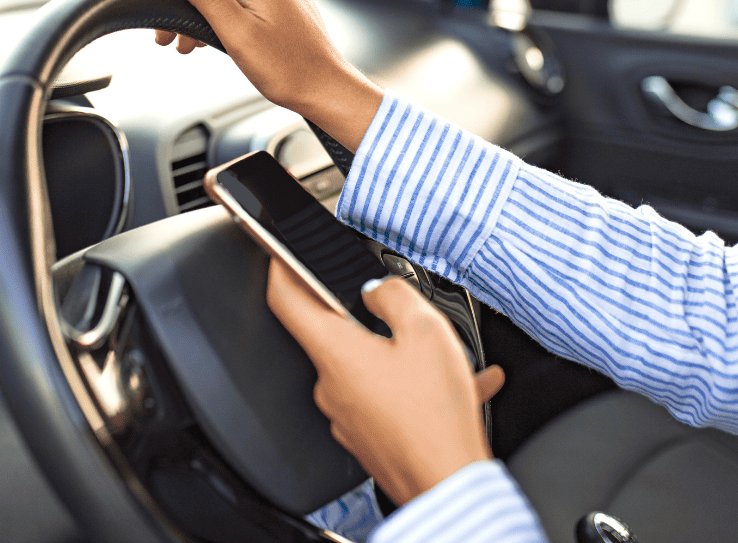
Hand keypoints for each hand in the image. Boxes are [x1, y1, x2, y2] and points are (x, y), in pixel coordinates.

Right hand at [155, 0, 382, 151]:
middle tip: (169, 41)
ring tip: (191, 47)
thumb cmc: (286, 68)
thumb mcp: (236, 32)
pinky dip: (223, 16)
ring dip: (200, 14)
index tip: (158, 12)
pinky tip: (218, 41)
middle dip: (181, 3)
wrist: (326, 88)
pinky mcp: (283, 1)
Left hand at [266, 259, 504, 505]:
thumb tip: (377, 289)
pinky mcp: (368, 436)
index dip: (281, 267)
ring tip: (441, 356)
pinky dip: (414, 385)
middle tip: (396, 308)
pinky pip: (386, 396)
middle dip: (364, 315)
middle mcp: (331, 385)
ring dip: (398, 353)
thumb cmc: (435, 416)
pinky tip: (456, 386)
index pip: (286, 299)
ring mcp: (347, 415)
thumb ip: (394, 295)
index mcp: (334, 352)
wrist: (450, 485)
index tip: (283, 252)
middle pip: (332, 332)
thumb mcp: (425, 329)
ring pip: (366, 365)